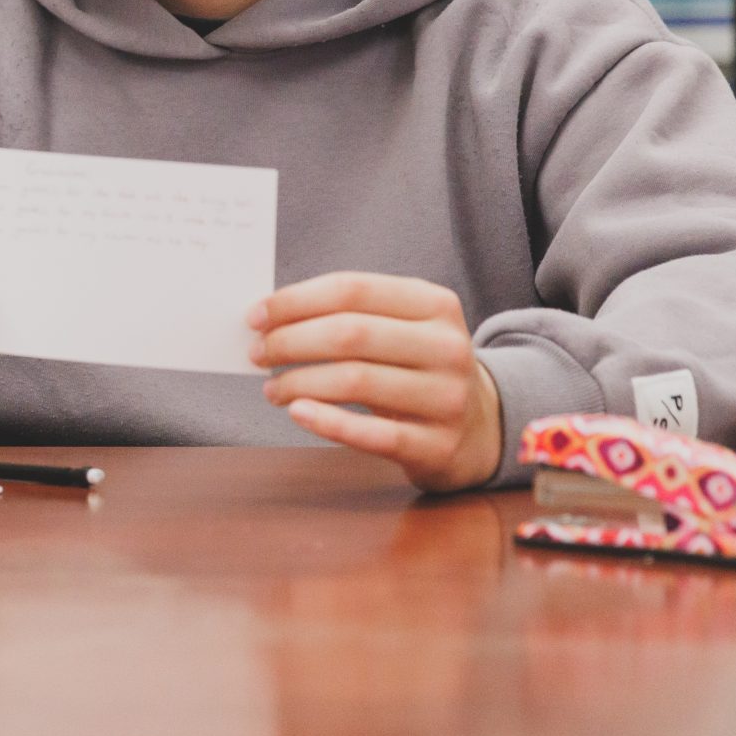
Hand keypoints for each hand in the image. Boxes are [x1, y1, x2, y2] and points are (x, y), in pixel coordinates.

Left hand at [251, 272, 502, 492]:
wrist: (480, 427)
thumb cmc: (417, 368)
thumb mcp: (402, 328)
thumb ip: (349, 315)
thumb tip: (269, 316)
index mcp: (435, 305)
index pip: (352, 290)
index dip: (295, 301)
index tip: (255, 316)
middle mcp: (448, 347)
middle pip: (350, 334)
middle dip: (290, 342)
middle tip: (258, 353)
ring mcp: (447, 398)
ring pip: (356, 381)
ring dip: (299, 382)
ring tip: (272, 388)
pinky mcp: (437, 445)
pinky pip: (372, 434)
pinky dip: (327, 422)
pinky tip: (298, 413)